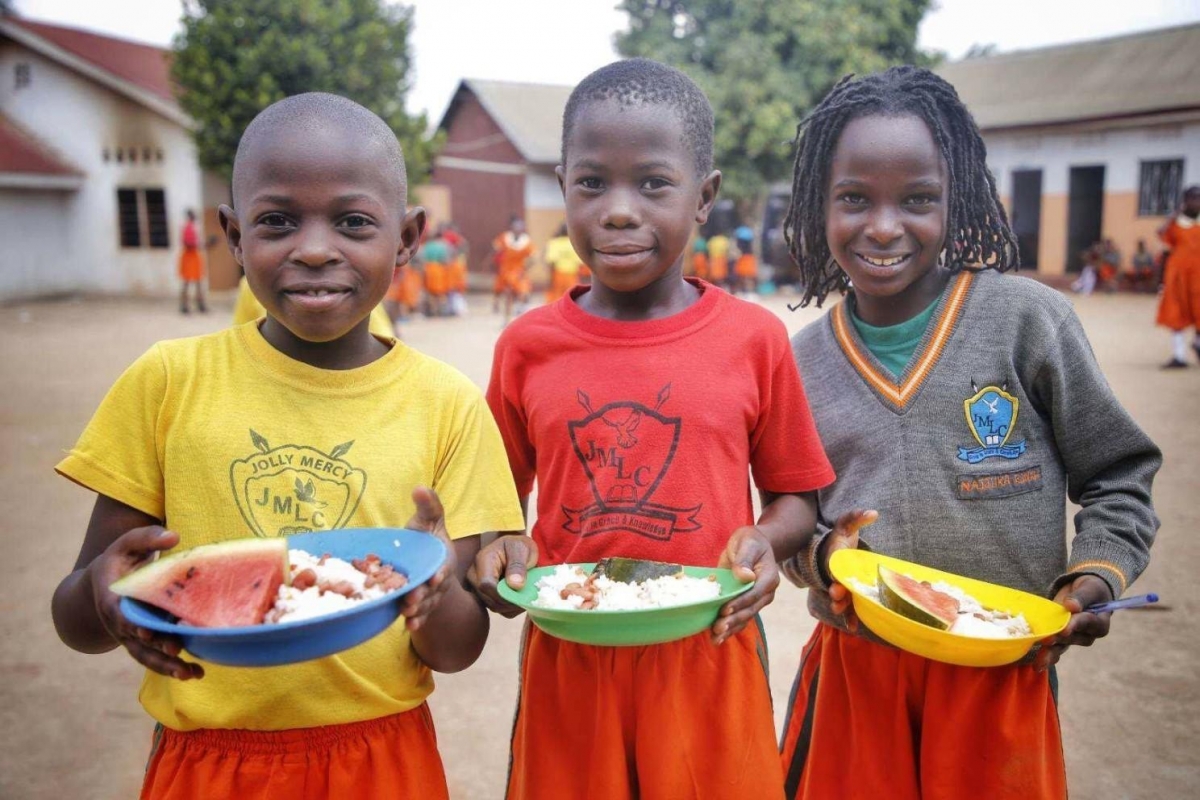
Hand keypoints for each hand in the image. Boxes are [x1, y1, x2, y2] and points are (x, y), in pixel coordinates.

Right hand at [89, 526, 203, 680]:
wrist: (102, 583)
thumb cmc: (119, 560)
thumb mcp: (126, 544)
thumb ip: (146, 538)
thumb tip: (174, 536)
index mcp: (112, 600)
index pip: (122, 616)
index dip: (133, 625)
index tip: (148, 631)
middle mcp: (120, 624)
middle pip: (138, 641)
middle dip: (157, 647)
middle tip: (178, 651)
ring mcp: (130, 637)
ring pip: (147, 657)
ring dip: (168, 667)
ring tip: (192, 674)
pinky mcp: (143, 643)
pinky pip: (156, 659)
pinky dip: (173, 668)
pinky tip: (196, 673)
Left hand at [400, 487, 455, 630]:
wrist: (424, 556)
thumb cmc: (424, 536)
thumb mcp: (427, 520)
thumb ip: (428, 506)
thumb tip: (420, 487)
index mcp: (444, 557)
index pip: (444, 566)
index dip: (439, 572)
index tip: (434, 577)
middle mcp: (441, 579)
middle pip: (434, 590)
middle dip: (424, 596)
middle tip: (411, 601)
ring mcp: (433, 594)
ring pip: (428, 605)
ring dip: (419, 611)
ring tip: (407, 615)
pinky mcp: (423, 605)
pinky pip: (422, 615)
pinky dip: (417, 622)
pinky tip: (409, 627)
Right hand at [467, 535, 538, 617]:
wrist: (515, 549)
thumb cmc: (518, 546)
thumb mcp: (521, 549)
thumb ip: (518, 565)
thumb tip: (515, 585)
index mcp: (482, 560)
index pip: (486, 584)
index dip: (503, 594)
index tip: (520, 595)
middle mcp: (474, 575)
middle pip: (487, 598)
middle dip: (509, 602)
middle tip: (528, 597)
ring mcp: (476, 587)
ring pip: (492, 606)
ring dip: (511, 606)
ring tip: (525, 596)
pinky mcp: (483, 596)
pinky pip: (497, 609)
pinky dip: (510, 608)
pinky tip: (519, 598)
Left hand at [713, 526, 778, 644]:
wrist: (752, 544)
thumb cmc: (750, 541)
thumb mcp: (747, 543)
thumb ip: (744, 558)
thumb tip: (744, 575)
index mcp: (769, 577)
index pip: (755, 593)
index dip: (740, 602)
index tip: (725, 609)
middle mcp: (766, 593)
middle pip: (750, 610)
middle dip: (733, 620)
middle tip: (717, 628)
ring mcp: (757, 600)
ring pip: (745, 618)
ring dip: (730, 629)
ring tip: (715, 638)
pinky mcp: (746, 604)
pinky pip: (739, 618)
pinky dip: (729, 629)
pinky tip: (715, 637)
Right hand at [822, 510, 877, 631]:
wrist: (834, 549)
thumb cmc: (841, 537)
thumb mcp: (846, 525)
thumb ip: (856, 517)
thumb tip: (873, 513)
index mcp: (833, 558)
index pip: (833, 567)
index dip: (835, 575)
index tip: (838, 581)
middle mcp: (834, 575)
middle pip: (834, 586)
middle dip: (836, 593)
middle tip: (838, 596)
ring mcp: (839, 587)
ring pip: (840, 600)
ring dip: (842, 608)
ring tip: (845, 615)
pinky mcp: (847, 594)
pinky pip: (847, 608)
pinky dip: (849, 618)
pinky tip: (854, 628)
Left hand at [1035, 575, 1113, 670]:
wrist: (1084, 592)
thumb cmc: (1090, 589)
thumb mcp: (1089, 588)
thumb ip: (1081, 597)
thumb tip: (1072, 606)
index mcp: (1100, 623)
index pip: (1086, 623)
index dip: (1075, 625)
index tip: (1064, 629)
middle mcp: (1088, 635)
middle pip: (1072, 637)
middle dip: (1058, 639)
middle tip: (1046, 641)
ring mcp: (1074, 639)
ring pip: (1062, 647)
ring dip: (1050, 654)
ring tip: (1039, 663)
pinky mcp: (1061, 639)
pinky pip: (1055, 649)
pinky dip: (1046, 656)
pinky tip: (1038, 665)